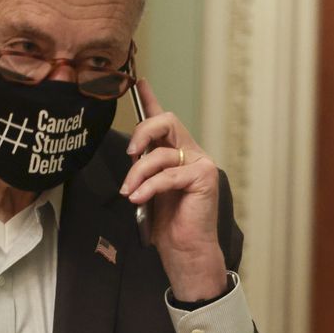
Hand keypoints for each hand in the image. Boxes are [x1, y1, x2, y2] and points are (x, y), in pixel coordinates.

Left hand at [122, 80, 228, 301]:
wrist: (185, 251)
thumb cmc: (167, 224)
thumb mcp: (148, 189)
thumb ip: (143, 167)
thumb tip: (132, 152)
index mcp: (177, 153)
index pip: (164, 120)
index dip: (151, 99)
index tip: (138, 81)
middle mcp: (192, 153)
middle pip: (168, 122)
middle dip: (143, 132)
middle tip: (129, 153)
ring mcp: (201, 163)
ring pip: (162, 153)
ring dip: (139, 173)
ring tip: (131, 193)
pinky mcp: (204, 177)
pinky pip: (169, 174)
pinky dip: (150, 187)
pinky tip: (139, 199)